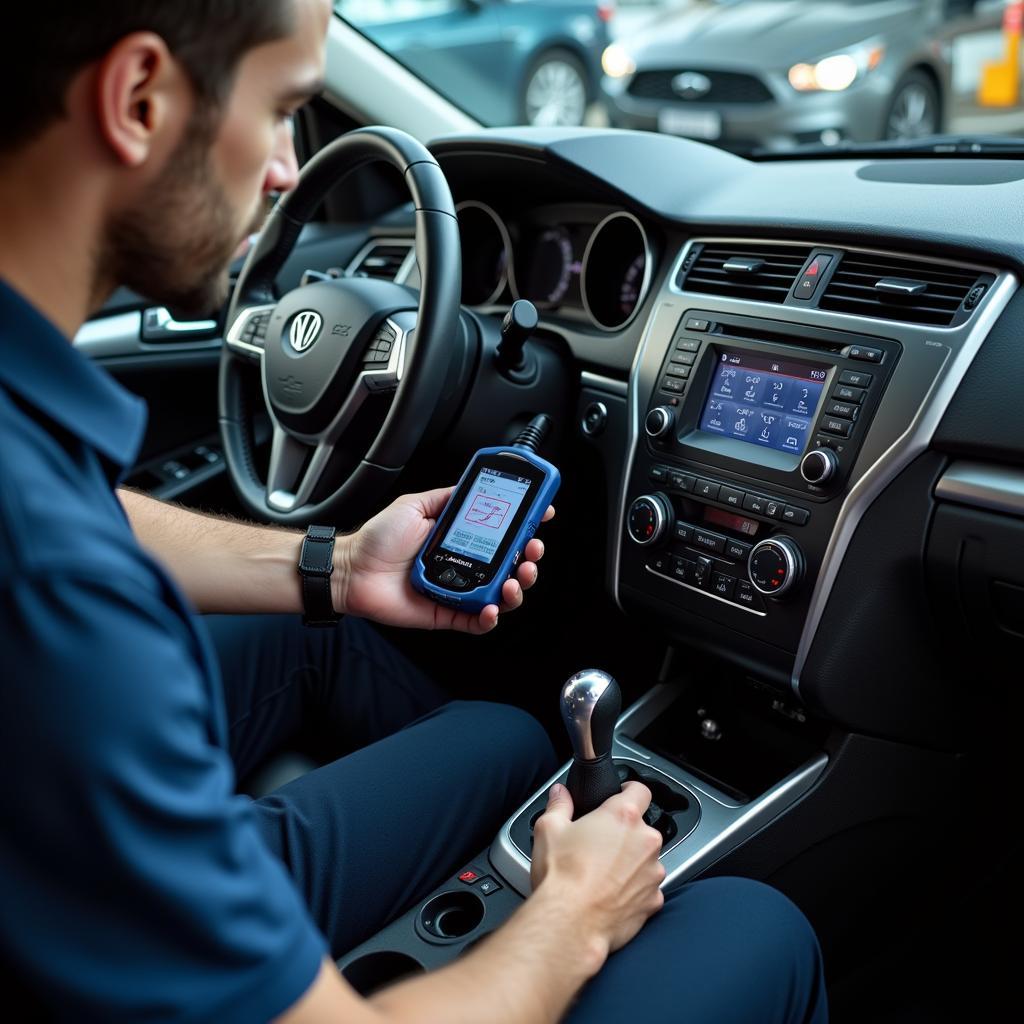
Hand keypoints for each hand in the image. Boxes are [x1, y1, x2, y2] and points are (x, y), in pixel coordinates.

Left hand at [334, 486, 554, 632]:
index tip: (542, 516)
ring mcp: (458, 591)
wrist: (351, 569)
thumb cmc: (377, 539)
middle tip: (531, 550)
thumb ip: (446, 497)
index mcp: (460, 539)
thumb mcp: (416, 505)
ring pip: (501, 595)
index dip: (525, 527)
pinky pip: (477, 622)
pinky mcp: (447, 614)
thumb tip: (473, 485)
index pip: (502, 535)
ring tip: (515, 578)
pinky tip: (493, 607)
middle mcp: (464, 565)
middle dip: (529, 558)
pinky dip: (491, 618)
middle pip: (510, 566)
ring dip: (517, 588)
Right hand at [530, 782, 664, 958]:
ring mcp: (653, 873)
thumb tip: (560, 794)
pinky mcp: (654, 901)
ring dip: (631, 862)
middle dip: (624, 834)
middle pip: (642, 828)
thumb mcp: (548, 829)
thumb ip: (559, 805)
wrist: (569, 925)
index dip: (630, 790)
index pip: (641, 790)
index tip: (623, 795)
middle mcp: (644, 842)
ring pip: (645, 859)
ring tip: (602, 874)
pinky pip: (647, 888)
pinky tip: (611, 894)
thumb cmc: (561, 878)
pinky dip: (633, 890)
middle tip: (599, 845)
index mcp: (622, 816)